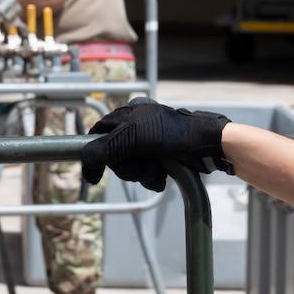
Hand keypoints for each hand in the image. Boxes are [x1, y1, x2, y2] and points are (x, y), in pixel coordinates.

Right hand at [79, 99, 231, 191]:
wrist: (207, 146)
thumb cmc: (172, 134)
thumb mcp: (134, 138)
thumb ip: (106, 148)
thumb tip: (86, 162)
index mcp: (126, 115)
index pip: (98, 135)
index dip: (94, 155)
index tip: (94, 176)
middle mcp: (135, 128)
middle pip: (114, 156)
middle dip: (127, 168)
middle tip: (141, 168)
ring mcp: (148, 143)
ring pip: (131, 167)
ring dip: (142, 174)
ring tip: (156, 171)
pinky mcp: (161, 157)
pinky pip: (146, 173)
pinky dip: (152, 178)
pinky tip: (162, 176)